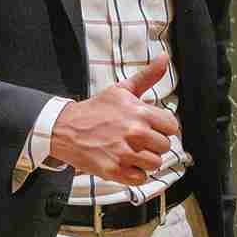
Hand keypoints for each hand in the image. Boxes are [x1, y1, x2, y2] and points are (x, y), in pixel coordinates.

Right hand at [49, 56, 180, 183]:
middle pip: (165, 146)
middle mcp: (135, 133)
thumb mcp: (121, 90)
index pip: (172, 127)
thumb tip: (164, 58)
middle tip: (138, 140)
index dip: (162, 128)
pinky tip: (125, 163)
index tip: (151, 127)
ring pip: (155, 163)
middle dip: (154, 144)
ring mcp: (124, 153)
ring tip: (132, 152)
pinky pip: (140, 178)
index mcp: (140, 113)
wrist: (64, 129)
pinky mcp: (114, 171)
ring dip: (146, 160)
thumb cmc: (96, 110)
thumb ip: (147, 77)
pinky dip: (134, 174)